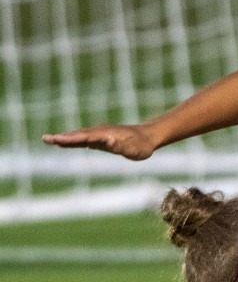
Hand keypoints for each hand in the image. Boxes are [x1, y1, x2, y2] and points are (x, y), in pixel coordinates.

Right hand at [42, 123, 158, 160]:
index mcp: (106, 134)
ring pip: (79, 136)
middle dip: (62, 138)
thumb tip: (109, 142)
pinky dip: (73, 141)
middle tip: (45, 139)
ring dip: (65, 139)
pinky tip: (64, 143)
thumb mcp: (134, 148)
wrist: (149, 136)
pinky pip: (84, 140)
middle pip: (78, 135)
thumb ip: (121, 146)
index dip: (71, 139)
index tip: (58, 140)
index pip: (85, 137)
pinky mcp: (101, 139)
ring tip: (49, 140)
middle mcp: (100, 132)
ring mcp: (100, 134)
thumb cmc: (142, 145)